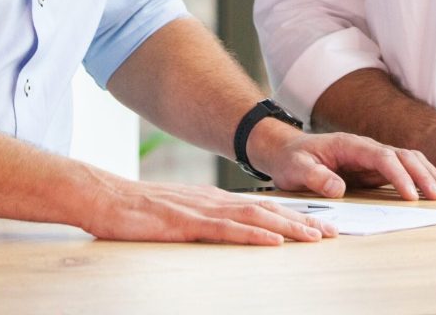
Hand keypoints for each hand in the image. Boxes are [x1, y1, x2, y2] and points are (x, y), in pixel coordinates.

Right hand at [84, 174, 338, 244]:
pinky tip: (273, 240)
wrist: (103, 196)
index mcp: (212, 199)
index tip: (319, 227)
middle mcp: (213, 200)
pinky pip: (226, 230)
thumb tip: (226, 229)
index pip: (261, 207)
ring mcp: (200, 210)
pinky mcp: (185, 223)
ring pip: (254, 218)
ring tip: (315, 237)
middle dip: (302, 222)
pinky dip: (254, 234)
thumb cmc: (135, 210)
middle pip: (266, 210)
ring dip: (288, 228)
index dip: (293, 216)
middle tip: (332, 233)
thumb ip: (202, 219)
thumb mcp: (176, 213)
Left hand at [250, 127, 435, 201]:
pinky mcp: (372, 169)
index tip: (412, 195)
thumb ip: (316, 176)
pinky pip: (402, 170)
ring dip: (427, 174)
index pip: (381, 157)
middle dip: (423, 174)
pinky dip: (420, 178)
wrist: (286, 151)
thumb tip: (338, 188)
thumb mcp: (296, 168)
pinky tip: (433, 190)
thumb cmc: (292, 159)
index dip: (399, 175)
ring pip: (407, 160)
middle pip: (402, 155)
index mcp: (349, 144)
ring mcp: (370, 157)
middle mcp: (365, 148)